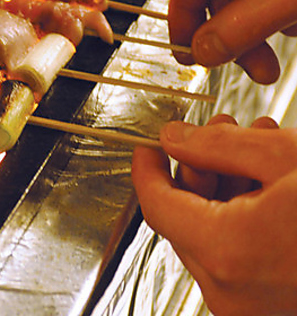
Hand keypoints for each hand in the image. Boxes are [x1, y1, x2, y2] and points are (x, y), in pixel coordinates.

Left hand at [132, 115, 296, 315]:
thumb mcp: (286, 158)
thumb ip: (216, 145)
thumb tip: (173, 138)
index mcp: (228, 252)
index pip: (156, 205)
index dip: (146, 171)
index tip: (145, 149)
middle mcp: (232, 294)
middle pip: (185, 216)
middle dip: (199, 166)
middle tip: (220, 130)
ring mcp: (252, 310)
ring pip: (212, 233)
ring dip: (225, 185)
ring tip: (256, 145)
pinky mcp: (271, 311)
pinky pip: (237, 255)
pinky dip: (242, 215)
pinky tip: (270, 181)